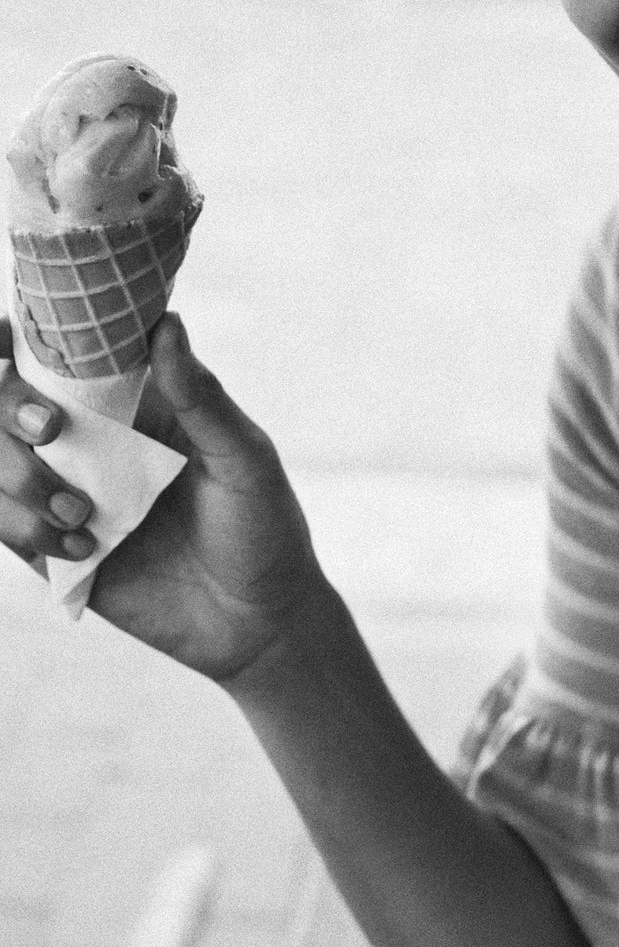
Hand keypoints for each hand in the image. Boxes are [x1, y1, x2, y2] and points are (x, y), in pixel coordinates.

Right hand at [0, 313, 323, 682]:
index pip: (59, 354)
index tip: (10, 342)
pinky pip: (0, 521)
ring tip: (81, 517)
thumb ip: (200, 397)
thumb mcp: (243, 459)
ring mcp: (65, 493)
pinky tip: (82, 547)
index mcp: (134, 403)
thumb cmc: (264, 528)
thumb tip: (167, 323)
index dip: (20, 342)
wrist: (258, 623)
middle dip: (5, 406)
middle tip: (48, 430)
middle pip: (4, 402)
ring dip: (17, 479)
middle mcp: (90, 442)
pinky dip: (20, 525)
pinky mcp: (51, 550)